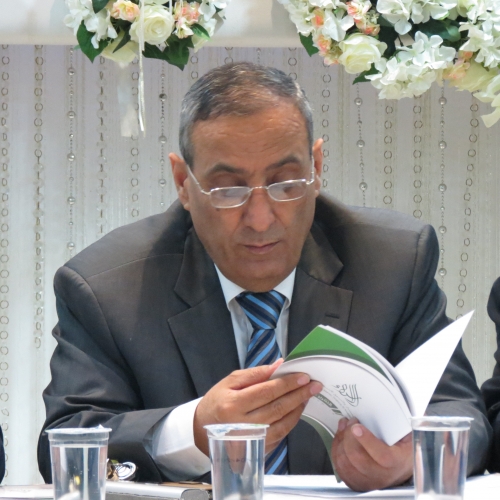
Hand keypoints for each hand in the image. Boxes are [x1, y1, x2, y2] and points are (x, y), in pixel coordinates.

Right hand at [193, 359, 322, 455]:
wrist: (202, 431)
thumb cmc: (217, 402)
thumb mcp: (230, 382)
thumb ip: (255, 374)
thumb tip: (279, 366)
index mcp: (233, 405)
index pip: (266, 392)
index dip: (287, 383)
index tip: (303, 376)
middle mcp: (243, 425)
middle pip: (277, 408)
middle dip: (299, 394)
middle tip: (314, 384)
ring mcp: (252, 440)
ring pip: (282, 424)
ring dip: (298, 408)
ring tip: (308, 395)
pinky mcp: (258, 449)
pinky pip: (281, 435)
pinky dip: (292, 421)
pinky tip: (297, 409)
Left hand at [331, 418, 412, 490]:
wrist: (401, 468)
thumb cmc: (402, 447)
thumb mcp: (406, 434)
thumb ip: (396, 422)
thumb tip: (383, 408)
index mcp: (398, 462)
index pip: (383, 456)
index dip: (367, 441)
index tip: (357, 427)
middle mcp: (382, 476)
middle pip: (357, 458)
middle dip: (348, 436)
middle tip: (351, 421)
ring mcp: (368, 482)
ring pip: (345, 463)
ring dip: (340, 441)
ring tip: (345, 427)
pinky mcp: (356, 483)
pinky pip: (339, 467)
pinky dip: (336, 450)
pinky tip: (340, 438)